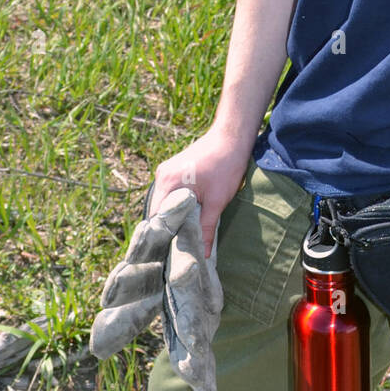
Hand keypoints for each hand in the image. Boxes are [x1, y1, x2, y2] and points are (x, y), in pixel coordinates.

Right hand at [149, 128, 251, 258]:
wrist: (233, 136)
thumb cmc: (226, 165)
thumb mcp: (217, 201)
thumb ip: (207, 229)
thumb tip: (204, 255)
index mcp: (168, 183)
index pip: (156, 218)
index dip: (164, 236)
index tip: (171, 252)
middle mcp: (162, 175)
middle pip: (159, 210)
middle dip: (169, 228)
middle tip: (180, 246)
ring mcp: (167, 170)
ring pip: (165, 201)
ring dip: (174, 215)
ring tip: (184, 233)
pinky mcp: (175, 168)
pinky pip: (171, 192)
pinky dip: (177, 204)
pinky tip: (189, 215)